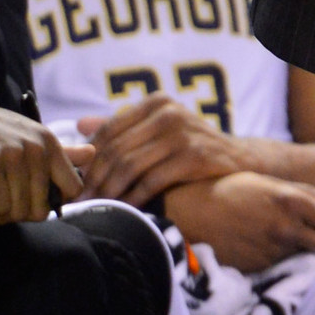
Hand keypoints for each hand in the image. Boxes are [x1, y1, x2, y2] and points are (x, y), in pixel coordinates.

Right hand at [0, 88, 82, 226]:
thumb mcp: (23, 135)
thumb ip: (59, 150)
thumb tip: (92, 154)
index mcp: (48, 141)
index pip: (73, 190)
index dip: (49, 205)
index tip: (23, 203)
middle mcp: (36, 146)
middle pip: (41, 209)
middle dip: (15, 215)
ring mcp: (13, 154)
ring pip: (17, 211)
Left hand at [79, 94, 238, 203]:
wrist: (240, 160)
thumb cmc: (192, 146)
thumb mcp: (159, 130)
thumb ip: (123, 127)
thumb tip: (80, 125)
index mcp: (156, 103)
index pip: (109, 129)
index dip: (88, 157)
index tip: (73, 180)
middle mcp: (167, 112)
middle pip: (116, 148)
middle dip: (94, 178)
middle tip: (79, 201)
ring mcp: (182, 133)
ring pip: (130, 165)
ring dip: (109, 191)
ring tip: (96, 208)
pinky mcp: (193, 156)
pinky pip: (152, 181)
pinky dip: (134, 198)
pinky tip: (124, 211)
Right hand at [166, 171, 314, 270]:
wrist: (186, 215)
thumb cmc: (228, 190)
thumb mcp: (267, 183)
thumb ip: (308, 193)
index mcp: (291, 203)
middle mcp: (287, 230)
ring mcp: (273, 252)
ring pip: (307, 255)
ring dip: (312, 248)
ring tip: (302, 237)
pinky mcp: (259, 269)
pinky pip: (284, 265)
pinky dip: (288, 258)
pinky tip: (276, 248)